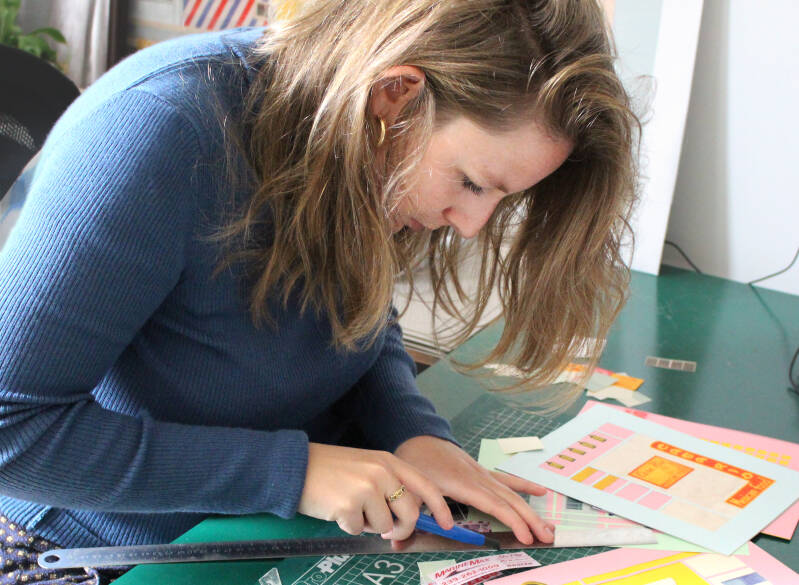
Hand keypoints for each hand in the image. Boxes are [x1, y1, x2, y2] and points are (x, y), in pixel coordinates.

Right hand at [298, 442, 453, 539]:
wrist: (295, 467)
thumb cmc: (330, 470)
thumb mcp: (365, 467)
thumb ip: (388, 486)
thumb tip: (406, 519)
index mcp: (388, 461)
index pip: (425, 485)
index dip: (439, 507)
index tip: (448, 524)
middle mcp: (381, 472)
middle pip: (410, 513)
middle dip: (401, 528)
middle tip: (386, 529)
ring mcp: (366, 488)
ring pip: (384, 526)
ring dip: (367, 525)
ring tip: (350, 507)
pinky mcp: (349, 506)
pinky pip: (358, 530)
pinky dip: (347, 526)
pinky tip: (335, 509)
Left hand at [394, 436, 554, 544]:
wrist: (417, 434)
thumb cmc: (412, 460)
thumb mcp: (407, 486)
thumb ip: (408, 514)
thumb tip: (396, 541)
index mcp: (461, 482)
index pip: (493, 504)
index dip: (512, 520)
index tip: (526, 537)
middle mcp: (477, 477)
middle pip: (509, 500)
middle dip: (530, 520)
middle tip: (548, 538)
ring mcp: (481, 473)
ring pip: (512, 492)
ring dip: (531, 510)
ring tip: (549, 527)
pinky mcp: (481, 471)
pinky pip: (506, 480)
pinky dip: (524, 486)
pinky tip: (541, 492)